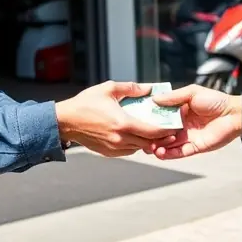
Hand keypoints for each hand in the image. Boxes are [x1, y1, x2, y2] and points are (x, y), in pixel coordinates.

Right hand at [55, 81, 178, 157]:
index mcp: (123, 123)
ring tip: (155, 133)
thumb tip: (149, 89)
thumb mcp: (108, 89)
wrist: (65, 121)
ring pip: (139, 148)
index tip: (175, 126)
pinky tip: (136, 136)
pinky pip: (128, 151)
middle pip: (149, 143)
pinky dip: (135, 145)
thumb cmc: (85, 103)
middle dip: (161, 138)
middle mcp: (121, 139)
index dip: (166, 130)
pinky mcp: (108, 152)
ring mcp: (114, 148)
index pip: (153, 131)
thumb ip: (131, 88)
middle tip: (170, 131)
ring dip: (148, 142)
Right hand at [148, 85, 241, 158]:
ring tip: (150, 148)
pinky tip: (160, 154)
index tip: (138, 121)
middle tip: (141, 138)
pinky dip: (169, 154)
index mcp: (179, 111)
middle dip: (151, 136)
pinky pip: (179, 152)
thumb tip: (154, 99)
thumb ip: (173, 97)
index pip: (160, 116)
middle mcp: (181, 125)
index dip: (150, 120)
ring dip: (158, 147)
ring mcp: (187, 137)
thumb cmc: (215, 100)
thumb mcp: (192, 93)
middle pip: (162, 132)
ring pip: (168, 144)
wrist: (234, 114)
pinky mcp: (194, 147)